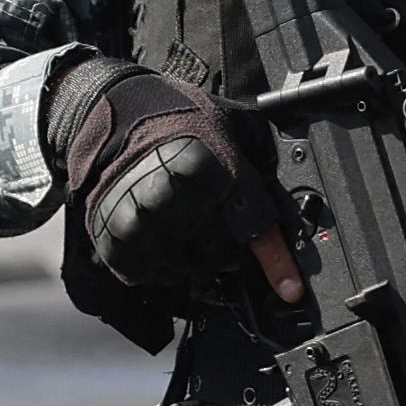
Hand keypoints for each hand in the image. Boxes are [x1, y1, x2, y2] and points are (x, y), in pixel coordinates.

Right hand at [45, 55, 302, 301]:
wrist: (116, 117)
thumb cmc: (178, 122)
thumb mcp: (228, 125)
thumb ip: (257, 159)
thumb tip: (291, 185)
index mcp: (209, 171)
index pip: (254, 227)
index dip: (275, 262)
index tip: (290, 289)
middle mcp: (175, 201)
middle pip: (223, 255)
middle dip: (231, 251)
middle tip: (222, 232)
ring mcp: (142, 223)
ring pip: (188, 270)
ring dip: (196, 260)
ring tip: (190, 232)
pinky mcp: (115, 240)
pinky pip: (151, 275)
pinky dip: (163, 267)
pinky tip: (165, 241)